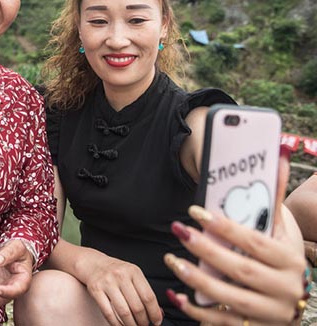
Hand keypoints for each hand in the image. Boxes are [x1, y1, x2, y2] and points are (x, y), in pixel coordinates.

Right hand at [78, 253, 162, 325]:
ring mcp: (107, 282)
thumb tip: (158, 313)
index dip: (154, 313)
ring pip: (123, 312)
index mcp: (134, 271)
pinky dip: (116, 324)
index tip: (156, 322)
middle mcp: (121, 275)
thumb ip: (144, 292)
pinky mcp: (96, 290)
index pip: (148, 297)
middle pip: (137, 306)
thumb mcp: (133, 275)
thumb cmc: (116, 272)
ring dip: (131, 325)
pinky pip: (108, 313)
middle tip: (144, 325)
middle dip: (143, 322)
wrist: (93, 263)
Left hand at [165, 152, 306, 324]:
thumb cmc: (281, 255)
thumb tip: (279, 157)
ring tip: (173, 260)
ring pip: (228, 298)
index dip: (225, 228)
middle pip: (240, 270)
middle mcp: (283, 289)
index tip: (196, 212)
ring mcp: (268, 313)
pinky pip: (220, 322)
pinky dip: (196, 310)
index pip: (255, 243)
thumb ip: (274, 195)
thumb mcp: (282, 227)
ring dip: (196, 279)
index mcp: (289, 260)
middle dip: (206, 250)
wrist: (293, 298)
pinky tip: (175, 294)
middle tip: (179, 230)